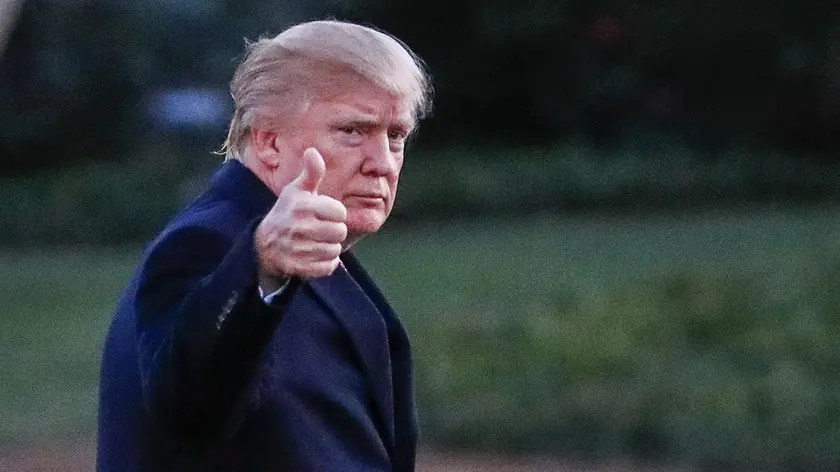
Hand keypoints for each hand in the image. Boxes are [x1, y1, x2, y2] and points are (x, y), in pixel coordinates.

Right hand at [255, 148, 347, 278]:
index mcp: (301, 205)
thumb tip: (313, 150)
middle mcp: (298, 226)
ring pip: (335, 250)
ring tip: (317, 242)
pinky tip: (315, 256)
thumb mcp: (297, 190)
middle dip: (334, 231)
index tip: (324, 213)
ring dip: (330, 247)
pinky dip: (326, 264)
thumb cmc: (287, 212)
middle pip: (339, 232)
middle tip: (321, 229)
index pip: (340, 212)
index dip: (336, 213)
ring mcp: (297, 249)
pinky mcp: (298, 267)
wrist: (263, 244)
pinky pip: (328, 267)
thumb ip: (311, 172)